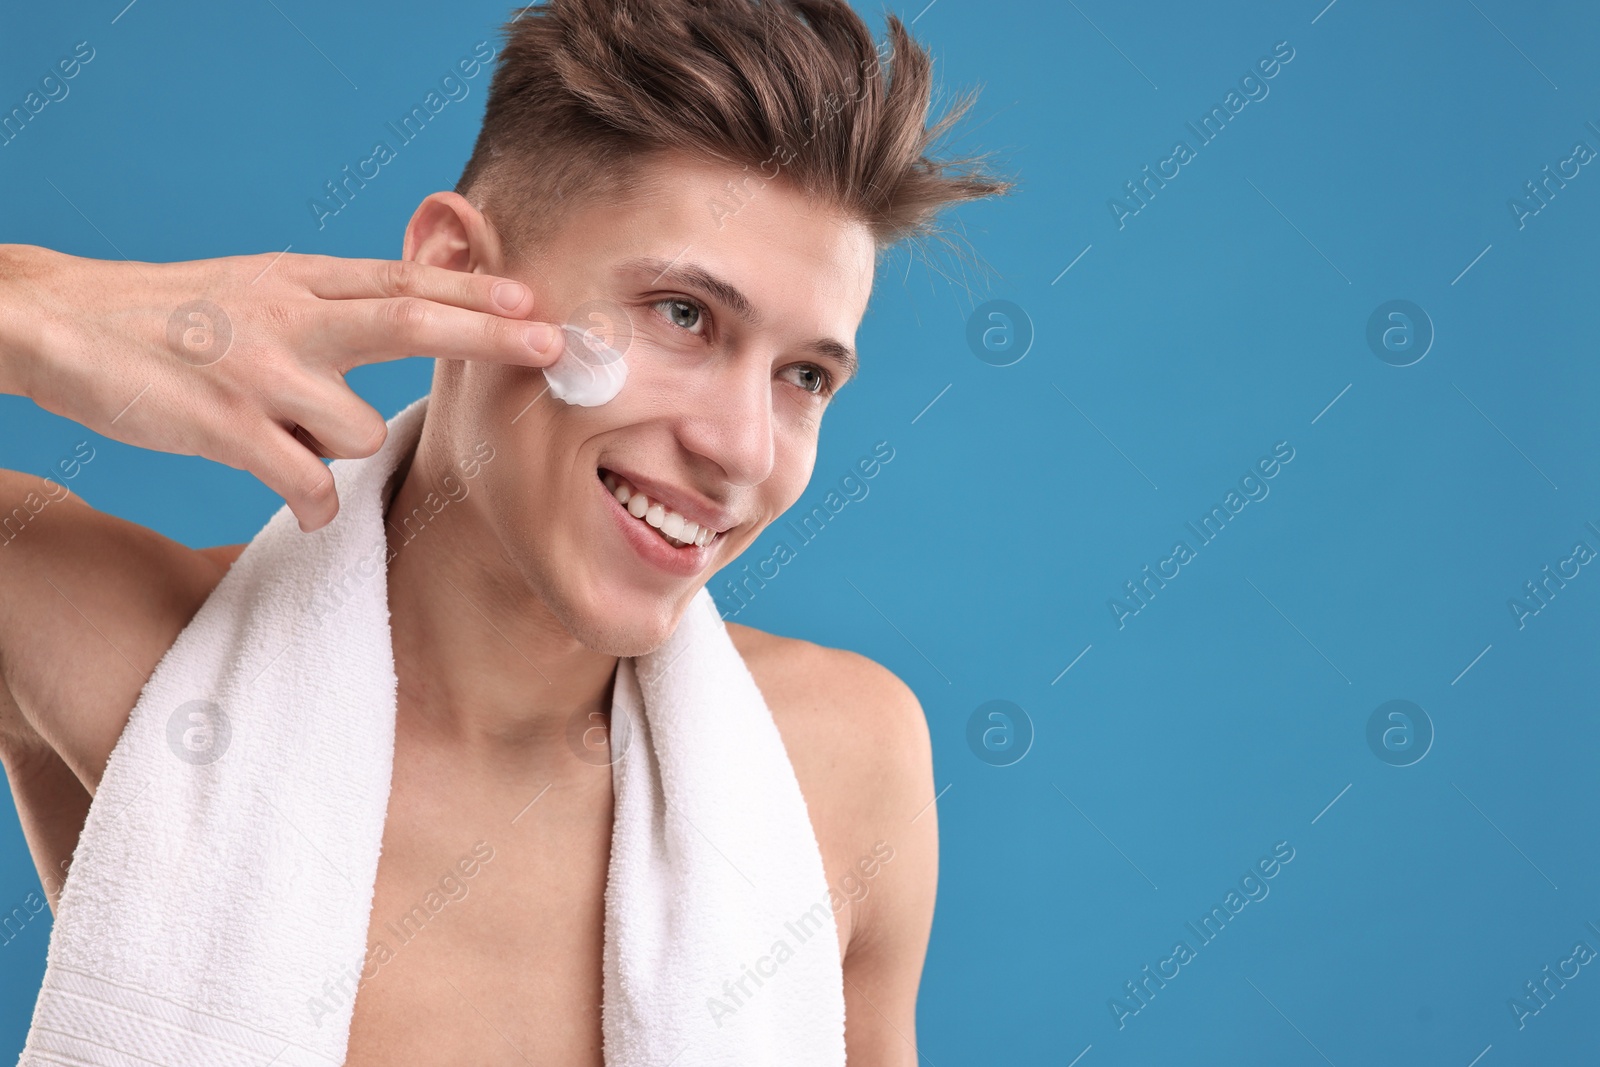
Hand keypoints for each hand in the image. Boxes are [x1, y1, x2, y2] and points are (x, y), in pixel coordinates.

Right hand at [0, 244, 563, 531]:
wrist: (60, 322)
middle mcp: (288, 318)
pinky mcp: (226, 427)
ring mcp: (259, 372)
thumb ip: (328, 298)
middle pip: (407, 319)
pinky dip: (313, 506)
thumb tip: (410, 314)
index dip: (471, 287)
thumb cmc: (169, 313)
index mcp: (296, 279)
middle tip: (553, 342)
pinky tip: (300, 506)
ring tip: (287, 437)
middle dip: (488, 331)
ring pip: (357, 430)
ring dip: (340, 448)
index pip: (399, 278)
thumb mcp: (255, 283)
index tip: (534, 296)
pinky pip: (308, 485)